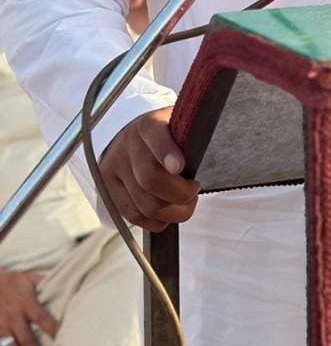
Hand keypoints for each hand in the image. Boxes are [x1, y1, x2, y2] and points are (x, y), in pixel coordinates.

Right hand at [0, 269, 56, 345]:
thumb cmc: (10, 281)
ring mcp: (0, 327)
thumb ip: (45, 282)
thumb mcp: (29, 278)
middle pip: (27, 341)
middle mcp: (14, 318)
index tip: (62, 343)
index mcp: (26, 304)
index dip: (53, 331)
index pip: (43, 320)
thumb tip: (65, 284)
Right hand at [100, 109, 199, 232]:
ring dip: (172, 212)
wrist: (135, 138)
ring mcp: (114, 168)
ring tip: (184, 202)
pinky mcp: (107, 189)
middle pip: (150, 179)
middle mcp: (128, 145)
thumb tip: (207, 152)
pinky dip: (156, 221)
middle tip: (194, 191)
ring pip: (144, 204)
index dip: (167, 153)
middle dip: (180, 194)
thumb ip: (192, 139)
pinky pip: (133, 216)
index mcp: (149, 124)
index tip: (180, 167)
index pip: (155, 136)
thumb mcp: (180, 127)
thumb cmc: (167, 136)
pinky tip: (167, 212)